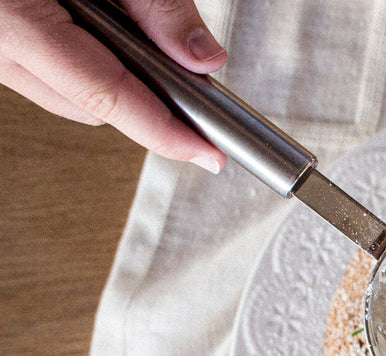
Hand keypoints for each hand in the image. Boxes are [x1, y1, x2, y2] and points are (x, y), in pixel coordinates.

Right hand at [0, 0, 226, 171]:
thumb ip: (155, 7)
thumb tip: (203, 58)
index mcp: (12, 20)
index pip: (104, 95)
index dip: (163, 130)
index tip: (205, 152)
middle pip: (92, 108)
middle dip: (142, 99)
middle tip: (184, 77)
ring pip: (71, 99)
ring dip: (111, 80)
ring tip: (122, 26)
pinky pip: (48, 77)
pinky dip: (84, 64)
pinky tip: (96, 30)